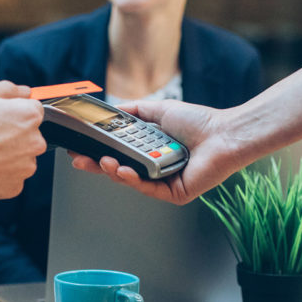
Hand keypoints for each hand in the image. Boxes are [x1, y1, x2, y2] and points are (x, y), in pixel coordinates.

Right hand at [0, 80, 45, 201]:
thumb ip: (8, 90)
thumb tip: (24, 91)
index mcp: (29, 115)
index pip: (34, 110)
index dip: (15, 111)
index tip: (1, 117)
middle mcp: (35, 142)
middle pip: (30, 135)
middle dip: (14, 134)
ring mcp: (26, 166)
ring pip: (21, 157)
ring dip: (8, 155)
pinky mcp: (15, 186)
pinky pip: (11, 176)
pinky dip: (0, 173)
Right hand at [69, 100, 244, 204]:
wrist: (223, 133)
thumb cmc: (199, 121)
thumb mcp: (159, 110)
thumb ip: (135, 110)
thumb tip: (113, 108)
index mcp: (151, 149)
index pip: (118, 153)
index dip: (98, 151)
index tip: (79, 147)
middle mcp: (155, 166)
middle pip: (119, 169)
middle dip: (96, 165)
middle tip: (78, 159)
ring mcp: (164, 182)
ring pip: (131, 180)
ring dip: (113, 171)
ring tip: (102, 161)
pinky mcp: (174, 193)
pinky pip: (148, 188)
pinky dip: (133, 180)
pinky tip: (122, 170)